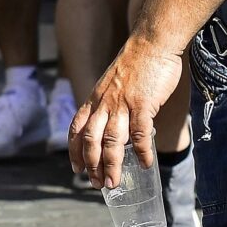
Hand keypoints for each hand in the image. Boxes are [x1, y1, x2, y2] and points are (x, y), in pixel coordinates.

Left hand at [69, 36, 184, 190]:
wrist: (151, 42)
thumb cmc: (135, 63)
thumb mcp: (111, 83)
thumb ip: (109, 103)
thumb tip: (113, 123)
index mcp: (94, 99)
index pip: (76, 129)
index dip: (74, 151)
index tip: (76, 169)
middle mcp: (104, 104)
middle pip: (91, 141)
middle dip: (91, 165)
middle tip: (96, 184)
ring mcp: (123, 105)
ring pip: (112, 142)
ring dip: (112, 165)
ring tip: (114, 183)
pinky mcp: (143, 104)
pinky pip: (140, 134)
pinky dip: (142, 151)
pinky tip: (146, 164)